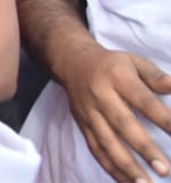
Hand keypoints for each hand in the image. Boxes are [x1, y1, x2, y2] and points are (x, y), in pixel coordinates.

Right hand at [64, 47, 170, 181]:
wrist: (72, 62)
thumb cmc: (112, 65)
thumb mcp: (134, 62)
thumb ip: (156, 77)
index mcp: (117, 77)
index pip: (143, 100)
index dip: (162, 119)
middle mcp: (100, 96)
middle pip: (123, 124)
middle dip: (144, 149)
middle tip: (164, 169)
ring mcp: (89, 113)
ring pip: (106, 142)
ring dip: (126, 165)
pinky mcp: (83, 125)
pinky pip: (95, 149)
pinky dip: (111, 168)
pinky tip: (127, 181)